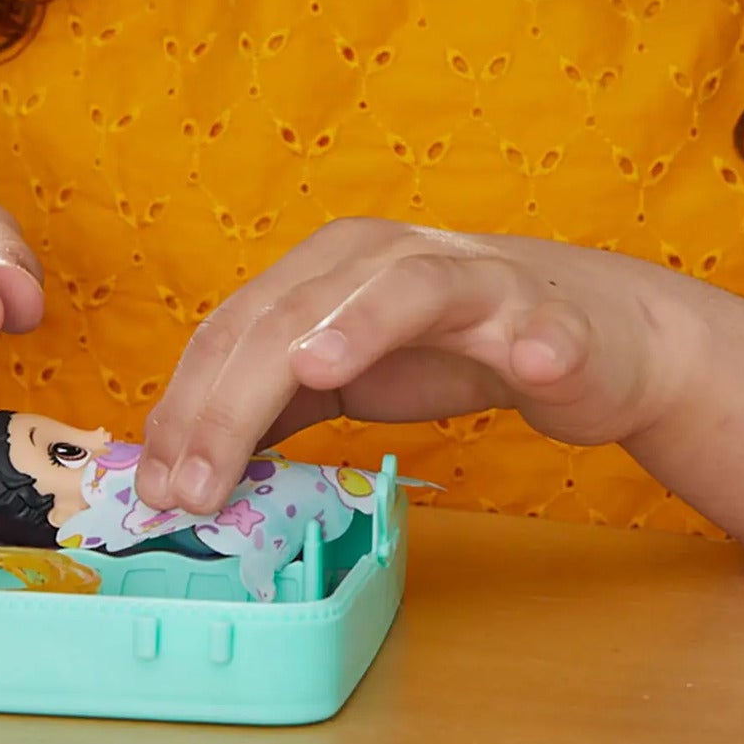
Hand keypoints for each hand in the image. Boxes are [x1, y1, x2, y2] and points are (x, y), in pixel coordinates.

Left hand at [135, 219, 708, 516]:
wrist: (584, 334)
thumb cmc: (449, 347)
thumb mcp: (344, 371)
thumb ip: (272, 402)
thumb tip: (184, 460)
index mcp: (322, 268)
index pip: (234, 329)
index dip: (188, 405)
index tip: (158, 486)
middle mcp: (383, 256)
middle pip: (292, 316)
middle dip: (234, 403)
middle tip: (198, 487)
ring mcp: (467, 278)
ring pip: (401, 289)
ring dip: (359, 328)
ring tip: (315, 371)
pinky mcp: (544, 313)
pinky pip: (539, 325)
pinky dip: (536, 341)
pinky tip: (531, 365)